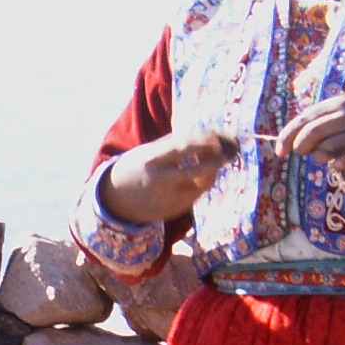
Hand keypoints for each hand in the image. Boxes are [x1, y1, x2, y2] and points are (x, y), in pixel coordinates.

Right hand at [99, 126, 239, 225]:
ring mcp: (167, 198)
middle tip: (229, 154)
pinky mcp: (171, 211)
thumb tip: (201, 133)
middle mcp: (161, 180)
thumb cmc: (136, 167)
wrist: (115, 199)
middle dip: (215, 162)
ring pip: (199, 186)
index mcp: (152, 160)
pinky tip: (200, 178)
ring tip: (215, 164)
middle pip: (195, 171)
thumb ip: (171, 144)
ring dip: (211, 174)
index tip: (218, 138)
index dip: (203, 142)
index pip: (182, 148)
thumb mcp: (148, 152)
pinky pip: (194, 197)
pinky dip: (200, 186)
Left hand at [282, 95, 344, 173]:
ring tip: (326, 154)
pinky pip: (343, 161)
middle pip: (313, 132)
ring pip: (326, 149)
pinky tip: (336, 164)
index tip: (280, 153)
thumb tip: (280, 151)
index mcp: (335, 104)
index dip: (288, 137)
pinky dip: (336, 164)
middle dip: (302, 146)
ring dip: (320, 156)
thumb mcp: (322, 122)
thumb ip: (300, 130)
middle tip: (304, 151)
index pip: (305, 120)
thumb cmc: (340, 129)